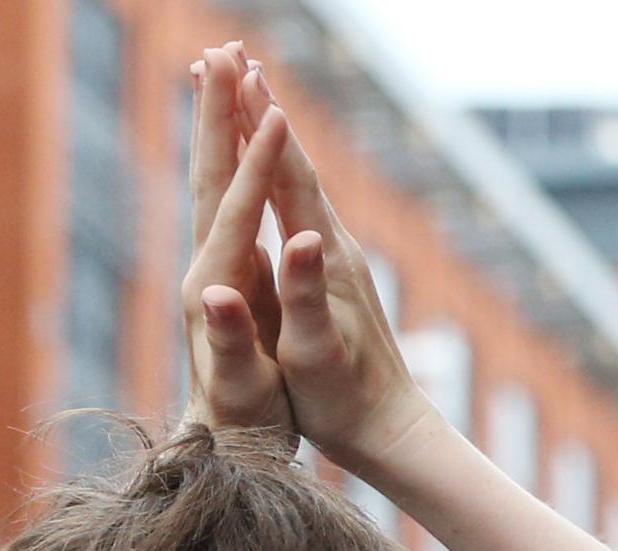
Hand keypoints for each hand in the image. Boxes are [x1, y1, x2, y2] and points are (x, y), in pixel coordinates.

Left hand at [179, 48, 289, 430]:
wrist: (225, 450)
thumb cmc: (244, 425)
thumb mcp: (241, 388)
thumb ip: (229, 340)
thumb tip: (221, 293)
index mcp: (214, 285)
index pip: (235, 209)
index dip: (255, 160)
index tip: (275, 110)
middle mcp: (207, 267)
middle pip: (209, 175)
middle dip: (217, 113)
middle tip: (224, 51)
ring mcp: (218, 268)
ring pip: (217, 180)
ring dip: (223, 124)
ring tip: (228, 72)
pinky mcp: (233, 275)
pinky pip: (236, 202)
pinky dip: (240, 160)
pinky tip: (249, 140)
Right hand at [251, 94, 438, 473]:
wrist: (390, 430)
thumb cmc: (345, 401)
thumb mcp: (316, 352)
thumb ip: (305, 295)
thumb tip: (303, 239)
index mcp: (325, 257)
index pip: (286, 175)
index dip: (259, 123)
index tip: (234, 73)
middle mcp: (334, 247)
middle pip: (291, 163)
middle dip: (258, 107)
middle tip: (228, 54)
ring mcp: (335, 258)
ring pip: (295, 180)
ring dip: (267, 132)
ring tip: (244, 88)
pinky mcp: (332, 275)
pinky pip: (297, 207)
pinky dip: (276, 173)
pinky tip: (268, 166)